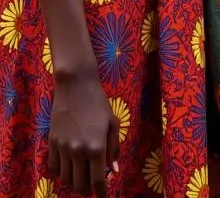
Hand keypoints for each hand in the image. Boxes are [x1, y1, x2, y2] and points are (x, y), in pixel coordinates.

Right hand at [47, 71, 119, 195]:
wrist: (76, 87)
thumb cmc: (99, 103)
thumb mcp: (112, 124)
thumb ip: (113, 148)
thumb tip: (113, 170)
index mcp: (97, 147)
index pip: (98, 180)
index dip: (101, 192)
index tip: (102, 197)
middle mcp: (78, 151)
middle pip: (79, 184)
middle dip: (86, 189)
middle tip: (92, 187)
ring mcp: (63, 148)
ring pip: (66, 178)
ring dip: (74, 182)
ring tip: (81, 177)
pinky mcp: (52, 144)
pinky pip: (54, 167)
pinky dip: (62, 171)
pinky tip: (69, 165)